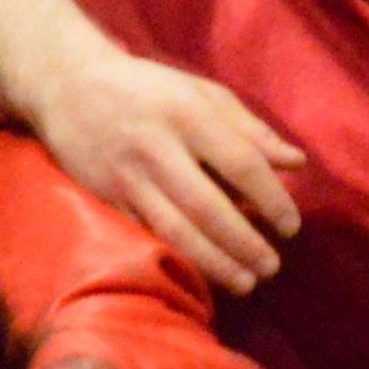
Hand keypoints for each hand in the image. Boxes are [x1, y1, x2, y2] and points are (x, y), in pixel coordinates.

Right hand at [34, 45, 305, 294]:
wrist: (70, 86)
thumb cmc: (151, 89)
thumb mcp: (205, 93)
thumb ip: (251, 130)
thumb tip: (298, 163)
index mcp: (190, 116)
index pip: (241, 164)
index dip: (271, 198)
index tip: (291, 227)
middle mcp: (158, 149)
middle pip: (207, 206)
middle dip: (243, 243)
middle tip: (271, 267)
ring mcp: (127, 178)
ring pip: (174, 229)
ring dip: (212, 261)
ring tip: (245, 282)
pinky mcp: (105, 198)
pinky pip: (144, 234)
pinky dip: (174, 257)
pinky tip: (199, 275)